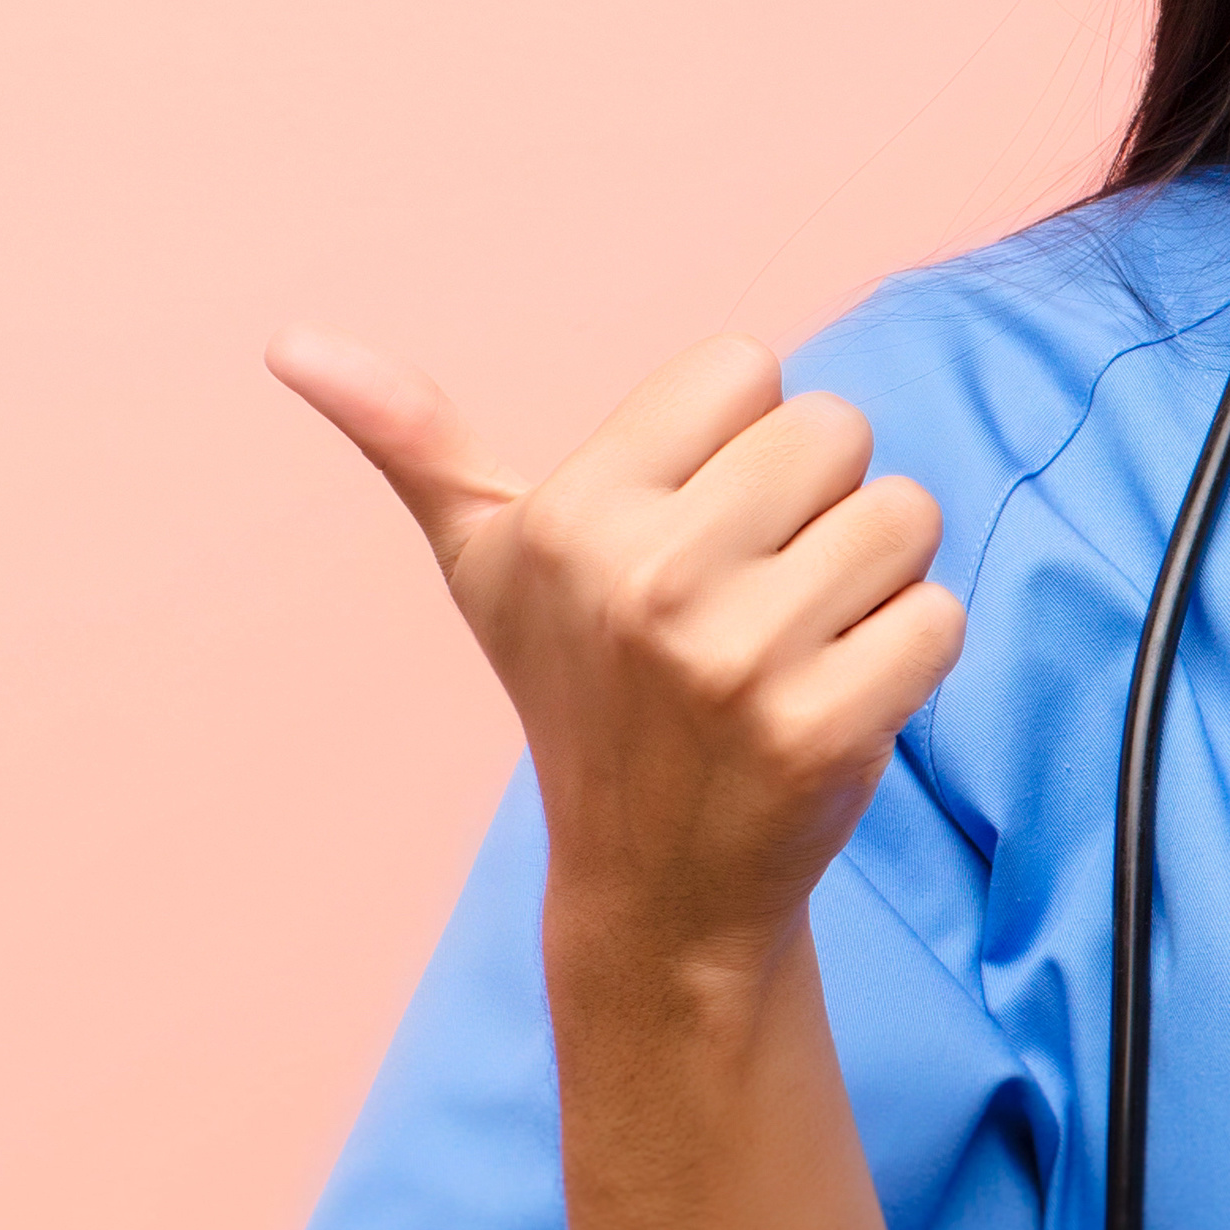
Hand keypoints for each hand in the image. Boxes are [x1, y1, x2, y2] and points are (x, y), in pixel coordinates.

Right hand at [273, 323, 962, 963]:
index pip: (746, 367)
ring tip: (796, 645)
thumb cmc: (580, 692)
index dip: (739, 443)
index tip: (693, 527)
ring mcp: (735, 659)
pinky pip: (939, 616)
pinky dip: (912, 655)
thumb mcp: (483, 564)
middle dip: (819, 504)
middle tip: (753, 595)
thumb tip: (290, 341)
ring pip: (904, 516)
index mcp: (574, 513)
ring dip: (876, 579)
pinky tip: (837, 702)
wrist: (653, 888)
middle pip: (839, 429)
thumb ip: (411, 439)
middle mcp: (647, 577)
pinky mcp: (820, 730)